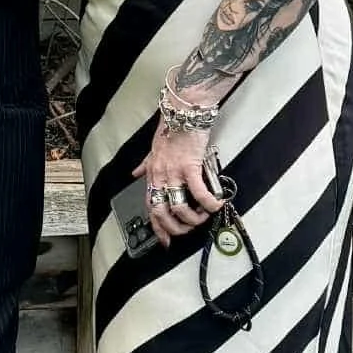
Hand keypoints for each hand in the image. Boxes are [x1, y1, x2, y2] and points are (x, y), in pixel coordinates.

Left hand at [133, 122, 225, 244]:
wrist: (183, 112)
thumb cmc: (170, 130)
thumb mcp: (153, 150)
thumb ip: (145, 165)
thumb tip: (136, 173)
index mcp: (152, 175)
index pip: (150, 207)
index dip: (157, 228)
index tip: (166, 241)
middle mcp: (159, 176)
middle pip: (161, 213)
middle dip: (176, 228)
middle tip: (189, 230)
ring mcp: (173, 172)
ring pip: (179, 207)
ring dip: (193, 218)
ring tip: (204, 216)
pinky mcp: (189, 166)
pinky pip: (198, 192)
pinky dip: (208, 203)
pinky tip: (216, 204)